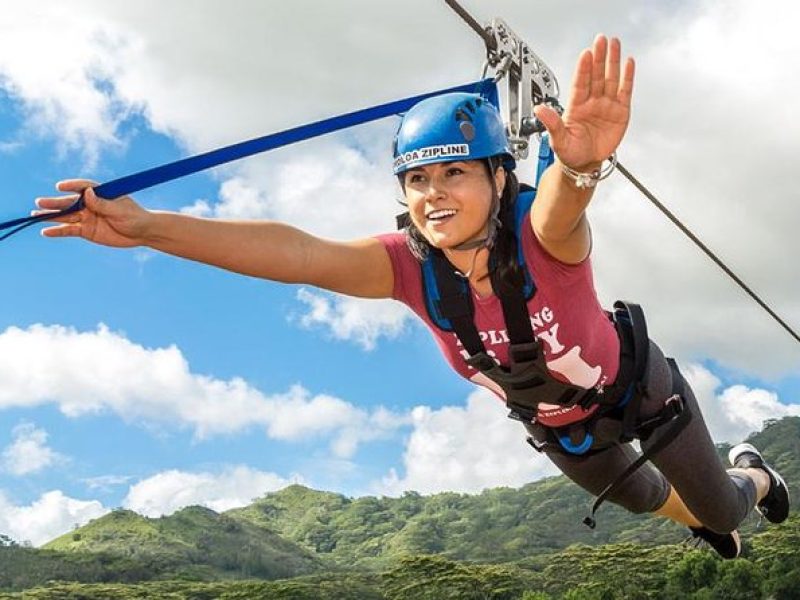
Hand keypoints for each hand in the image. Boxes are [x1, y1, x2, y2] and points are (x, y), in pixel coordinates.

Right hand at [34, 179, 152, 247]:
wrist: (142, 233)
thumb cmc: (135, 217)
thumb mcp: (120, 210)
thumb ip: (103, 203)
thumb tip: (88, 193)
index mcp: (100, 193)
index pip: (83, 187)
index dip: (72, 186)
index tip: (60, 187)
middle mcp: (90, 204)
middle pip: (70, 202)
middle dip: (55, 202)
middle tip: (40, 202)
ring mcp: (87, 217)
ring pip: (66, 216)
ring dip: (51, 216)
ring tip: (36, 214)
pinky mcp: (86, 231)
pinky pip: (69, 230)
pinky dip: (58, 231)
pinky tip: (46, 232)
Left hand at [533, 35, 634, 169]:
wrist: (585, 164)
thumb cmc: (570, 153)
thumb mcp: (558, 140)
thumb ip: (552, 123)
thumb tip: (538, 110)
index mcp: (576, 107)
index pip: (580, 83)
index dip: (583, 69)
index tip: (585, 54)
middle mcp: (591, 102)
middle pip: (596, 75)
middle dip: (599, 57)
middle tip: (601, 40)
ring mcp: (606, 105)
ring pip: (611, 79)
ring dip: (613, 62)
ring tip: (614, 44)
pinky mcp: (620, 112)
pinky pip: (624, 91)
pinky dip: (627, 77)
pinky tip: (628, 63)